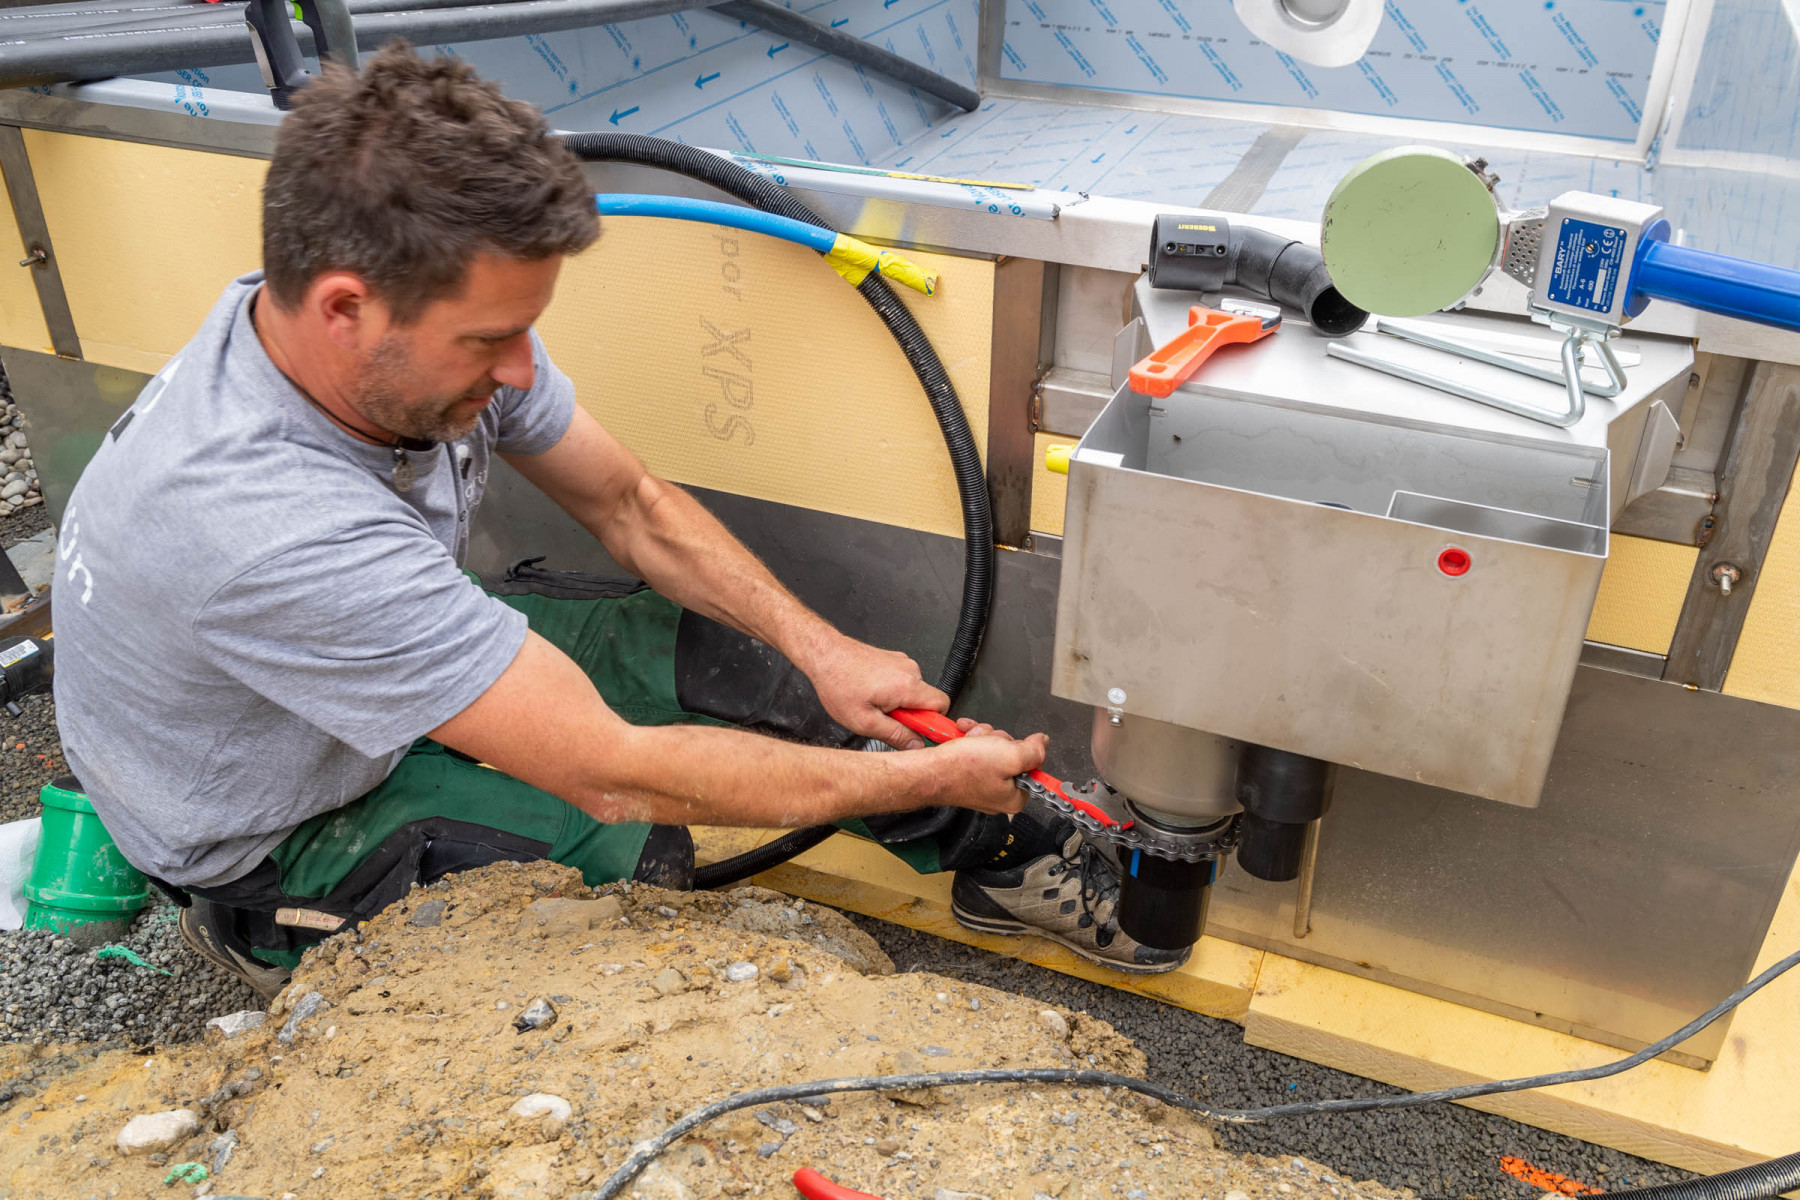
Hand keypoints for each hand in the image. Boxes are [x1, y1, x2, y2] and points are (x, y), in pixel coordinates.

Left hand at [801, 633, 950, 748]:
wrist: (824, 654)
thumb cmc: (838, 683)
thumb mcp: (864, 722)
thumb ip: (895, 736)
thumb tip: (915, 745)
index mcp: (907, 686)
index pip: (942, 706)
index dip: (934, 723)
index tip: (922, 734)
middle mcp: (909, 670)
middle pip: (927, 700)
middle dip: (910, 715)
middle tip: (885, 720)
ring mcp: (902, 662)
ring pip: (914, 692)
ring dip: (899, 703)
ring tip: (873, 704)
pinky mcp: (894, 659)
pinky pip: (903, 682)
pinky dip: (892, 691)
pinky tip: (870, 692)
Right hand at [915, 728, 1047, 814]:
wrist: (928, 770)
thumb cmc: (963, 769)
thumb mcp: (1010, 755)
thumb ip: (1034, 751)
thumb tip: (1043, 743)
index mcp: (1014, 798)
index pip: (1033, 767)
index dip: (1022, 749)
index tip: (1009, 746)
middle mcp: (1000, 794)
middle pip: (1013, 755)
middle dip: (998, 741)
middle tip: (987, 743)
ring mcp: (983, 784)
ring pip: (995, 749)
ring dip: (983, 737)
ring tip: (971, 740)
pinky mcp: (968, 775)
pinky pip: (978, 752)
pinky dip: (971, 741)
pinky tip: (963, 737)